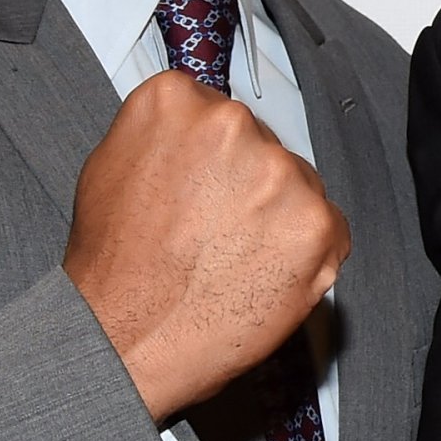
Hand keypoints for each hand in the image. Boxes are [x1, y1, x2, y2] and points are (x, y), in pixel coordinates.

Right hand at [65, 72, 349, 419]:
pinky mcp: (316, 223)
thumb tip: (195, 132)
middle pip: (263, 146)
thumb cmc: (113, 267)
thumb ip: (163, 136)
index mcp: (177, 101)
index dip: (212, 161)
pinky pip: (331, 229)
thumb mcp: (109, 167)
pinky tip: (262, 273)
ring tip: (229, 259)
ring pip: (299, 186)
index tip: (201, 187)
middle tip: (212, 233)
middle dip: (248, 186)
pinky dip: (308, 253)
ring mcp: (280, 173)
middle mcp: (233, 125)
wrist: (122, 339)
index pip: (218, 113)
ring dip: (279, 218)